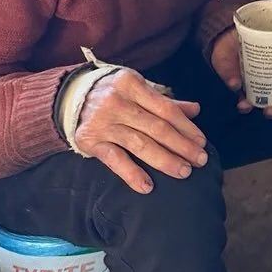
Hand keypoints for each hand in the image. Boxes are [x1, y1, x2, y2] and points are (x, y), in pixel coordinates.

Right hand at [74, 69, 208, 193]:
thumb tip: (196, 109)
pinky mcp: (90, 141)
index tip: (202, 142)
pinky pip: (114, 160)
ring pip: (140, 144)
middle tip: (200, 160)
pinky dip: (131, 174)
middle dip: (182, 146)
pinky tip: (147, 186)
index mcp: (131, 84)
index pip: (166, 109)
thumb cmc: (113, 92)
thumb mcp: (137, 88)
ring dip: (165, 160)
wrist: (69, 97)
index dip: (187, 127)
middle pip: (157, 127)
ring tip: (184, 172)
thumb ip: (165, 101)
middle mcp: (117, 102)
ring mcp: (103, 123)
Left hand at [210, 27, 271, 119]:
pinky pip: (231, 85)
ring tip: (247, 104)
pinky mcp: (231, 79)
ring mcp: (245, 86)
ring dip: (247, 107)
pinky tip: (235, 83)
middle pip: (269, 105)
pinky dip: (233, 84)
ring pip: (247, 104)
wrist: (232, 35)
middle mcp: (261, 87)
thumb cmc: (258, 40)